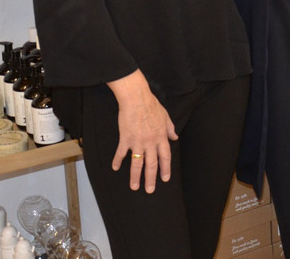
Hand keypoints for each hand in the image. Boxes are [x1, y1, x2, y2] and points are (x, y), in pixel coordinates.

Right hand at [107, 70, 178, 191]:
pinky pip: (121, 153)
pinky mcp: (125, 138)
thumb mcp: (165, 116)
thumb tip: (175, 137)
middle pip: (152, 164)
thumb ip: (170, 128)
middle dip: (151, 179)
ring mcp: (138, 141)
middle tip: (149, 190)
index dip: (165, 169)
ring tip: (134, 187)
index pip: (165, 157)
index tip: (165, 179)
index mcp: (161, 137)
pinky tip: (114, 167)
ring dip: (135, 176)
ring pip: (137, 163)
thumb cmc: (151, 105)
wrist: (136, 98)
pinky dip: (117, 161)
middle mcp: (150, 142)